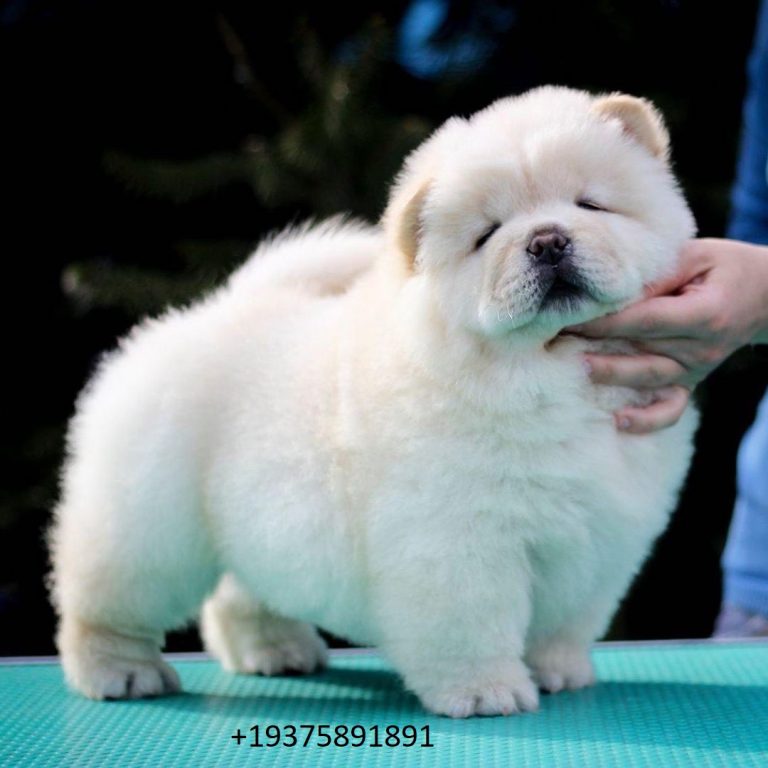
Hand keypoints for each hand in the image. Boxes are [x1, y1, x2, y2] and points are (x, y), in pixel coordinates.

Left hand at [571, 238, 767, 433]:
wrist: (767, 296)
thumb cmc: (725, 268)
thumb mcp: (696, 256)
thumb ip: (656, 274)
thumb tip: (612, 289)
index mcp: (705, 313)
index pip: (645, 319)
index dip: (605, 320)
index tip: (568, 316)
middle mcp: (701, 347)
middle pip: (641, 350)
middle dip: (595, 344)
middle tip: (555, 342)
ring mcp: (697, 369)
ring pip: (648, 379)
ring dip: (611, 376)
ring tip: (575, 369)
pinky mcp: (692, 382)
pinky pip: (670, 410)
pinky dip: (647, 421)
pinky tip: (618, 422)